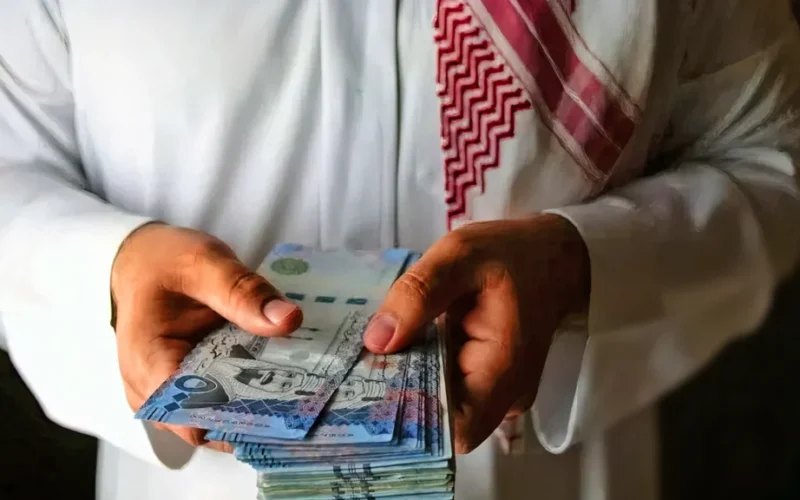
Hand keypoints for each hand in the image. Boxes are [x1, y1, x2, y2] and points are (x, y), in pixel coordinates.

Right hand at [111, 223, 302, 450]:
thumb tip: (288, 319)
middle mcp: (151, 393)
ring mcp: (165, 396)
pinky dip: (246, 392)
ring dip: (256, 403)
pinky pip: (217, 402)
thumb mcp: (205, 263)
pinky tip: (280, 376)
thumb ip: (243, 291)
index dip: (243, 417)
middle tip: (309, 391)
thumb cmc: (163, 262)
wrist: (142, 260)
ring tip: (301, 384)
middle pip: (211, 423)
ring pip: (217, 417)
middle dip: (258, 410)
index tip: (290, 401)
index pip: (197, 418)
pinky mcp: (183, 389)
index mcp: (149, 365)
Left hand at [363, 214, 589, 452]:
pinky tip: (406, 343)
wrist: (551, 256)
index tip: (378, 386)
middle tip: (365, 363)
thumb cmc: (513, 254)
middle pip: (443, 420)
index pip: (456, 430)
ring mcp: (498, 392)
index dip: (414, 417)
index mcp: (503, 369)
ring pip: (442, 406)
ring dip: (410, 380)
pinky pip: (449, 389)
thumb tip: (378, 341)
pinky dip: (424, 370)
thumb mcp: (460, 256)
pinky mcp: (488, 383)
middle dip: (401, 394)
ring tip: (383, 349)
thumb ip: (420, 294)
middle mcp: (505, 394)